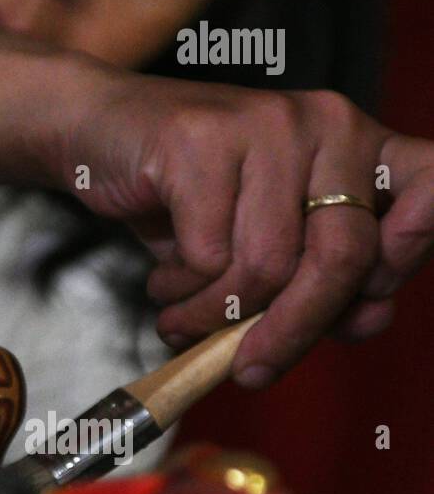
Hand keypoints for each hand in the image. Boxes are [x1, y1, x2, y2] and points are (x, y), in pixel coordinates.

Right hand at [66, 69, 433, 386]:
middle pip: (341, 257)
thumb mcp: (258, 237)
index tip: (372, 301)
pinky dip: (179, 295)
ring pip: (266, 266)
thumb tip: (367, 321)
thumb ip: (319, 277)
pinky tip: (162, 287)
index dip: (419, 243)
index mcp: (354, 142)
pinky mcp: (201, 140)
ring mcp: (265, 125)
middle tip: (249, 370)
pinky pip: (207, 258)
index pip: (433, 182)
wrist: (92, 132)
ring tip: (181, 318)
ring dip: (213, 317)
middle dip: (292, 332)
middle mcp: (325, 123)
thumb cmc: (182, 193)